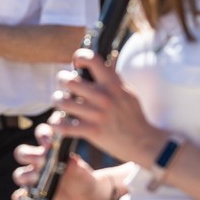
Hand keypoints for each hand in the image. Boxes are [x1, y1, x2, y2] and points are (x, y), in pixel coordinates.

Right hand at [12, 122, 106, 199]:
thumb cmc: (81, 178)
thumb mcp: (82, 171)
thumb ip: (76, 166)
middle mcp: (37, 162)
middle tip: (42, 160)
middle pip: (22, 153)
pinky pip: (20, 195)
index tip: (49, 143)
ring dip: (25, 175)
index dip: (42, 136)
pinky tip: (23, 197)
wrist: (84, 197)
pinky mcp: (32, 194)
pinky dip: (19, 197)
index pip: (41, 135)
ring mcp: (33, 178)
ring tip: (36, 177)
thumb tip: (72, 161)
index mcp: (49, 149)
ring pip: (19, 174)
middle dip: (30, 155)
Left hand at [50, 49, 162, 166]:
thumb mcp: (127, 92)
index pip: (92, 59)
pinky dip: (56, 123)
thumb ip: (113, 78)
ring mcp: (97, 115)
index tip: (77, 64)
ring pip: (62, 101)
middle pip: (69, 80)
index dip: (79, 56)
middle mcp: (104, 97)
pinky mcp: (92, 131)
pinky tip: (58, 121)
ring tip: (61, 102)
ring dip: (57, 100)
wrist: (144, 142)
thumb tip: (103, 61)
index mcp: (113, 84)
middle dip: (61, 80)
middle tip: (64, 85)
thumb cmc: (133, 116)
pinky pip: (64, 126)